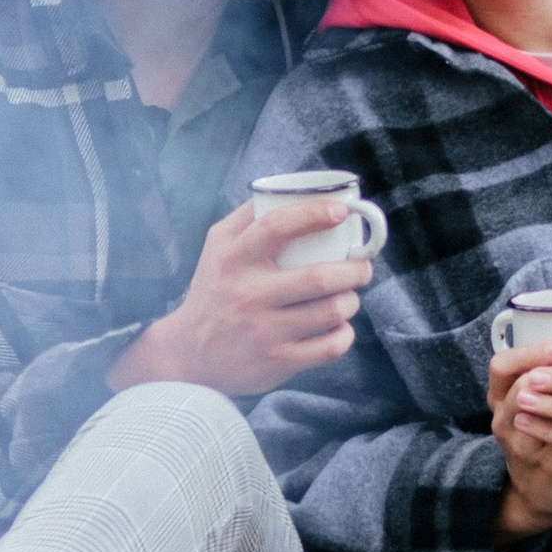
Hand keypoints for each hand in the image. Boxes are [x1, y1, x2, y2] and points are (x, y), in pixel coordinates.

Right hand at [110, 196, 371, 398]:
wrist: (189, 354)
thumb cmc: (214, 291)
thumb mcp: (217, 247)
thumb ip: (247, 217)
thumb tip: (289, 190)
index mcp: (234, 259)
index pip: (277, 226)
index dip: (314, 214)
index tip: (341, 212)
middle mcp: (249, 295)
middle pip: (318, 278)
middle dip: (354, 269)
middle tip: (362, 266)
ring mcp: (265, 331)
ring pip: (330, 312)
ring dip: (351, 301)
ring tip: (348, 296)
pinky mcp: (278, 361)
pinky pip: (329, 347)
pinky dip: (344, 334)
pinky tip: (339, 326)